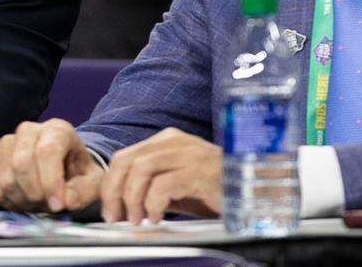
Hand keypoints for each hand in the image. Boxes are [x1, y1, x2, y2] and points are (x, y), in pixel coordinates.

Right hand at [0, 119, 104, 212]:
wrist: (60, 171)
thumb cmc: (77, 174)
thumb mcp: (91, 183)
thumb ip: (84, 191)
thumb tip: (66, 201)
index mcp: (58, 130)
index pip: (47, 150)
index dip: (51, 182)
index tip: (58, 205)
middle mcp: (30, 130)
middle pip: (22, 162)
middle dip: (34, 193)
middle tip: (46, 206)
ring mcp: (7, 142)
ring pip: (5, 174)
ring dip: (20, 198)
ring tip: (35, 203)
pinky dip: (2, 196)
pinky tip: (18, 200)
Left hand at [99, 127, 220, 223]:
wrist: (253, 191)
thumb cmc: (213, 189)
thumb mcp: (176, 184)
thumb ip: (150, 186)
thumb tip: (120, 204)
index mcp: (167, 141)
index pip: (124, 156)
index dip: (110, 184)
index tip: (109, 209)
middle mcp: (175, 142)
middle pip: (127, 161)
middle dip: (115, 192)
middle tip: (116, 218)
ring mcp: (188, 154)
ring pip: (141, 170)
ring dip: (132, 199)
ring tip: (137, 219)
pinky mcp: (199, 171)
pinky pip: (164, 185)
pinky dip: (154, 204)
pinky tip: (158, 218)